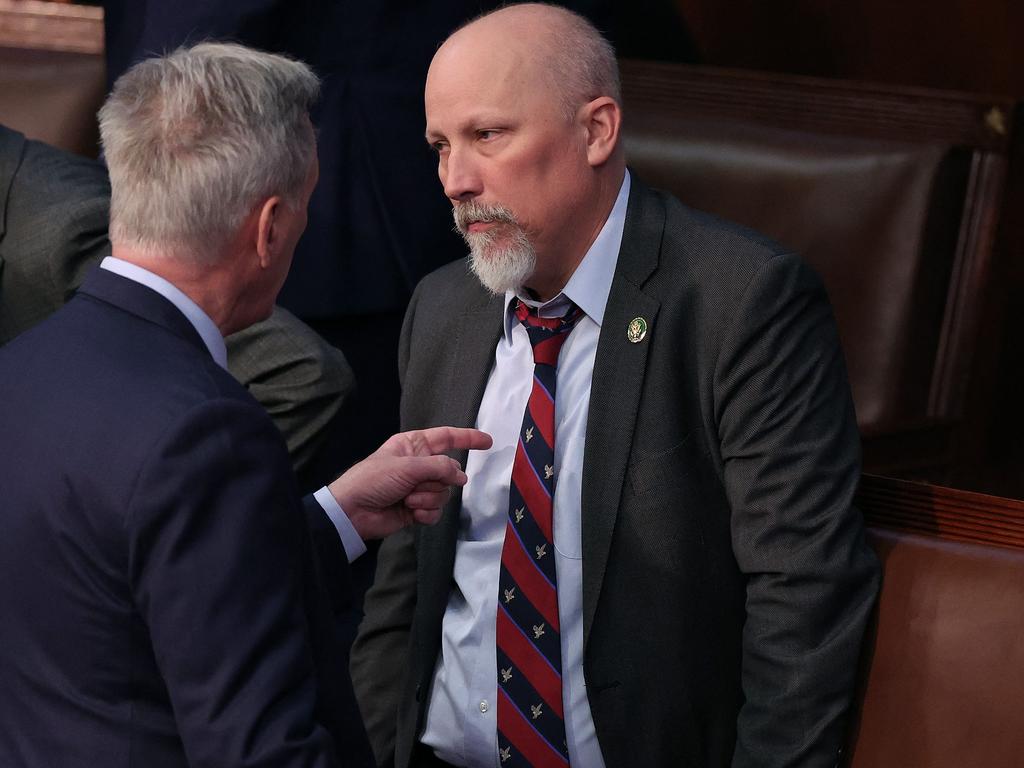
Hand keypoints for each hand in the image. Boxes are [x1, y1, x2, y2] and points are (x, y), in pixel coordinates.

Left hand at [328, 426, 491, 539]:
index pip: (447, 438)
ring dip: (428, 498)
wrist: (353, 511)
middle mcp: (420, 464)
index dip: (468, 438)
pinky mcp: (418, 509)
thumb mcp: (407, 466)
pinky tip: (412, 513)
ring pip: (444, 492)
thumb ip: (439, 467)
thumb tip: (462, 477)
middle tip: (418, 484)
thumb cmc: (375, 479)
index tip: (488, 442)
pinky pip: (437, 510)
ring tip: (408, 500)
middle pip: (450, 471)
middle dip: (438, 480)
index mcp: (414, 445)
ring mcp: (419, 488)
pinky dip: (426, 513)